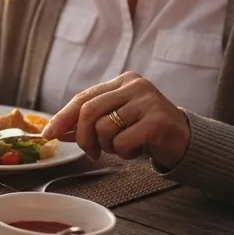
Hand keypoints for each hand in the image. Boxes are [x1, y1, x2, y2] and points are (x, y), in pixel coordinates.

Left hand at [43, 72, 191, 166]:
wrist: (185, 141)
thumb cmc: (145, 132)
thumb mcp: (115, 123)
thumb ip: (88, 123)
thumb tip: (56, 131)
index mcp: (123, 81)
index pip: (83, 98)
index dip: (62, 117)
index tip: (48, 134)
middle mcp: (135, 86)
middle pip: (88, 112)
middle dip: (83, 138)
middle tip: (92, 153)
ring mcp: (147, 101)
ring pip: (104, 128)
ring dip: (109, 147)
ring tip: (124, 146)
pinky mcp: (156, 121)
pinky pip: (122, 141)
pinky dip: (124, 152)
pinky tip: (138, 149)